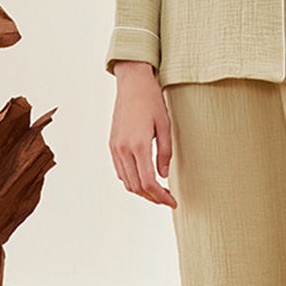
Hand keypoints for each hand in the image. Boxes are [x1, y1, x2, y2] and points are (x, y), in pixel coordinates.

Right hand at [109, 60, 176, 207]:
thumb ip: (165, 152)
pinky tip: (144, 177)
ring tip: (158, 190)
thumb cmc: (152, 101)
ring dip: (142, 191)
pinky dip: (132, 180)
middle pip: (137, 187)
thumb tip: (163, 176)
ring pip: (126, 182)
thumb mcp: (165, 125)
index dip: (161, 196)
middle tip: (168, 198)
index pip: (149, 182)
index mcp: (138, 145)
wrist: (132, 83)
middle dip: (153, 197)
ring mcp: (115, 148)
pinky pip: (120, 171)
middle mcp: (123, 149)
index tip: (173, 201)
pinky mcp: (112, 145)